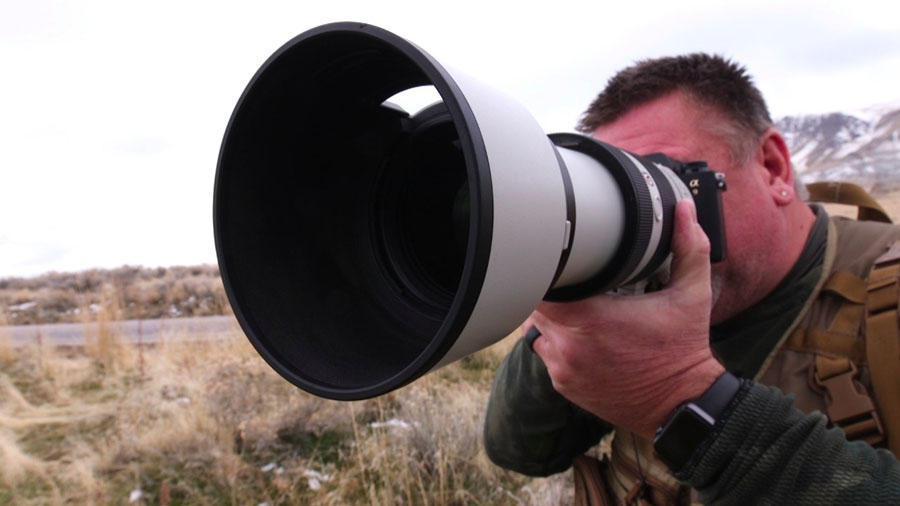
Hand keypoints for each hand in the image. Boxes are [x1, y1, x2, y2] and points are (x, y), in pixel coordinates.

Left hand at [529, 200, 725, 438]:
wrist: (681, 406)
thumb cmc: (683, 349)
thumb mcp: (692, 295)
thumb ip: (689, 248)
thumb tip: (684, 209)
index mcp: (593, 318)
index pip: (543, 286)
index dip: (545, 270)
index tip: (558, 260)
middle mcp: (570, 346)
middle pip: (534, 306)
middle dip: (547, 291)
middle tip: (567, 279)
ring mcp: (563, 368)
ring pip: (536, 331)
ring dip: (549, 318)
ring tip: (572, 307)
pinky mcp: (564, 385)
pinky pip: (546, 355)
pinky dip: (556, 343)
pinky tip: (578, 335)